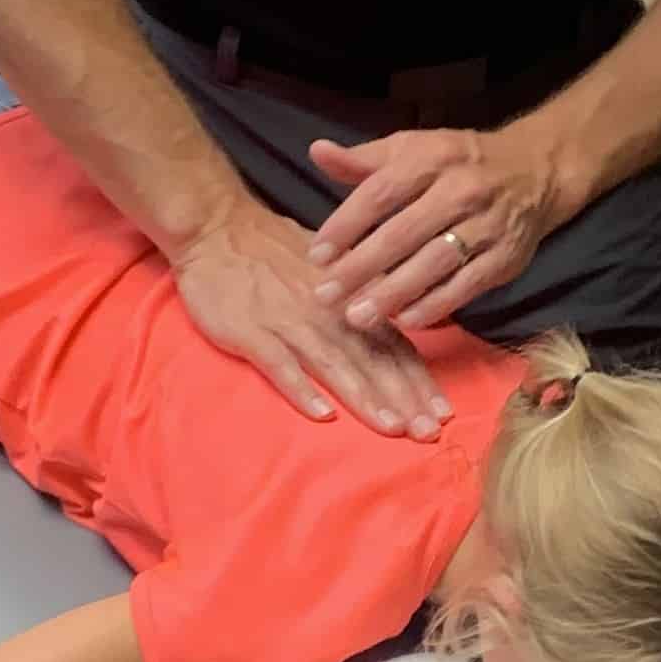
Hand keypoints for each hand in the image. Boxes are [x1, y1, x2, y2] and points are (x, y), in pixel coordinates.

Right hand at [169, 200, 454, 438]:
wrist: (217, 227)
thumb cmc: (276, 248)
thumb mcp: (332, 263)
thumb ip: (365, 294)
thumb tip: (404, 321)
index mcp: (348, 297)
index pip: (393, 343)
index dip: (419, 379)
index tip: (443, 413)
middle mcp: (327, 311)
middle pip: (372, 359)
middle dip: (404, 399)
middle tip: (429, 433)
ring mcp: (288, 321)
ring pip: (334, 364)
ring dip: (365, 397)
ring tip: (391, 428)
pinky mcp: (251, 332)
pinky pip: (279, 365)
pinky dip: (301, 389)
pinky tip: (321, 415)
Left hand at [307, 126, 562, 333]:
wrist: (534, 171)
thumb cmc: (456, 162)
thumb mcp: (411, 148)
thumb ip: (363, 160)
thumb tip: (317, 152)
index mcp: (431, 157)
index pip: (381, 192)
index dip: (347, 225)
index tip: (317, 255)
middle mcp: (461, 189)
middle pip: (404, 233)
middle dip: (361, 267)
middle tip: (326, 296)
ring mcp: (487, 225)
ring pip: (435, 263)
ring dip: (394, 293)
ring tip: (358, 316)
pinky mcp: (506, 256)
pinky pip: (466, 285)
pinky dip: (435, 305)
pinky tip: (404, 320)